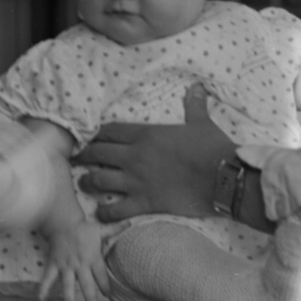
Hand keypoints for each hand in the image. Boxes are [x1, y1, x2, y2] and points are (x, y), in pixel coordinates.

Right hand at [39, 219, 114, 300]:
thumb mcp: (100, 229)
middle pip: (86, 285)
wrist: (63, 222)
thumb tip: (130, 221)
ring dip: (69, 300)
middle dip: (90, 300)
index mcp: (92, 257)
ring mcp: (66, 266)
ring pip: (68, 286)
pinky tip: (41, 300)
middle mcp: (80, 264)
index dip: (105, 286)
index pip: (101, 275)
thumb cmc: (83, 228)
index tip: (108, 296)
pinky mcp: (54, 264)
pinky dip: (43, 288)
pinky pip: (48, 278)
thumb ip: (115, 228)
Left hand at [75, 84, 235, 221]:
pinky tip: (100, 213)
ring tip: (83, 184)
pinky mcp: (145, 202)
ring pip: (100, 180)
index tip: (89, 137)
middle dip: (85, 155)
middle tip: (77, 159)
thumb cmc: (212, 148)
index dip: (96, 134)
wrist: (223, 177)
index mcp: (146, 134)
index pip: (111, 131)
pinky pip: (116, 209)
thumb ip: (194, 105)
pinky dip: (105, 212)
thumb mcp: (201, 123)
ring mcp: (137, 181)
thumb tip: (197, 86)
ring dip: (88, 182)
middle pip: (98, 152)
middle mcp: (135, 156)